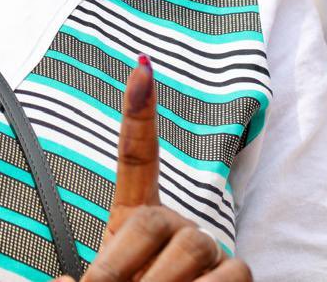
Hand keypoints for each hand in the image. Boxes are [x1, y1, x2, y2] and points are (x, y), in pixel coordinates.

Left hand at [57, 56, 251, 280]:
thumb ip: (88, 276)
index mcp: (134, 215)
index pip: (138, 156)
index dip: (139, 113)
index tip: (142, 66)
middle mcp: (175, 223)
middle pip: (154, 221)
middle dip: (122, 264)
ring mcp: (208, 247)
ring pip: (192, 248)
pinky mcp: (238, 274)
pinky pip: (231, 274)